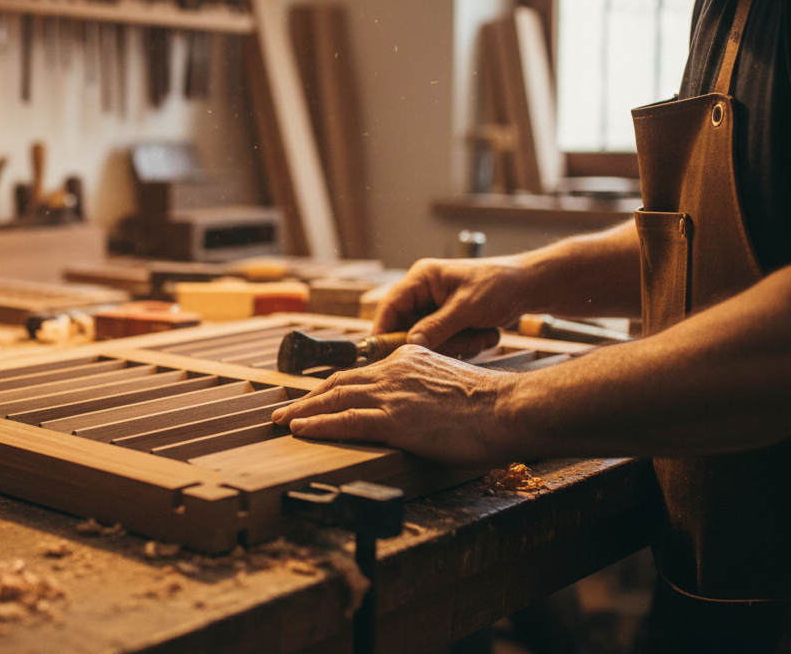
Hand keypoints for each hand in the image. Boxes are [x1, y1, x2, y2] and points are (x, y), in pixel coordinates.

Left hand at [269, 345, 510, 463]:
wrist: (508, 409)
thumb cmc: (492, 405)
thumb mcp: (452, 385)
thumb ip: (429, 390)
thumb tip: (422, 409)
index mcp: (410, 359)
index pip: (362, 373)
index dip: (335, 386)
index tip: (318, 396)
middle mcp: (395, 371)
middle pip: (340, 382)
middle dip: (309, 397)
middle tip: (285, 410)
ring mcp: (392, 394)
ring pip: (335, 399)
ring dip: (304, 411)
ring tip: (282, 421)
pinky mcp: (393, 419)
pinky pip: (345, 421)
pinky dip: (318, 425)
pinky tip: (301, 430)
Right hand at [375, 256, 534, 349]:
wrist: (530, 286)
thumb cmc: (500, 285)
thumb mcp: (468, 307)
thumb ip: (438, 327)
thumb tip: (411, 344)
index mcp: (422, 278)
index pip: (390, 306)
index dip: (383, 331)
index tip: (383, 356)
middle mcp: (424, 293)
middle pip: (408, 328)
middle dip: (434, 342)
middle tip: (459, 344)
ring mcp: (436, 309)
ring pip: (428, 340)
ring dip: (455, 344)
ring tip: (480, 334)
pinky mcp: (448, 322)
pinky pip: (444, 343)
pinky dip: (464, 345)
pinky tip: (483, 334)